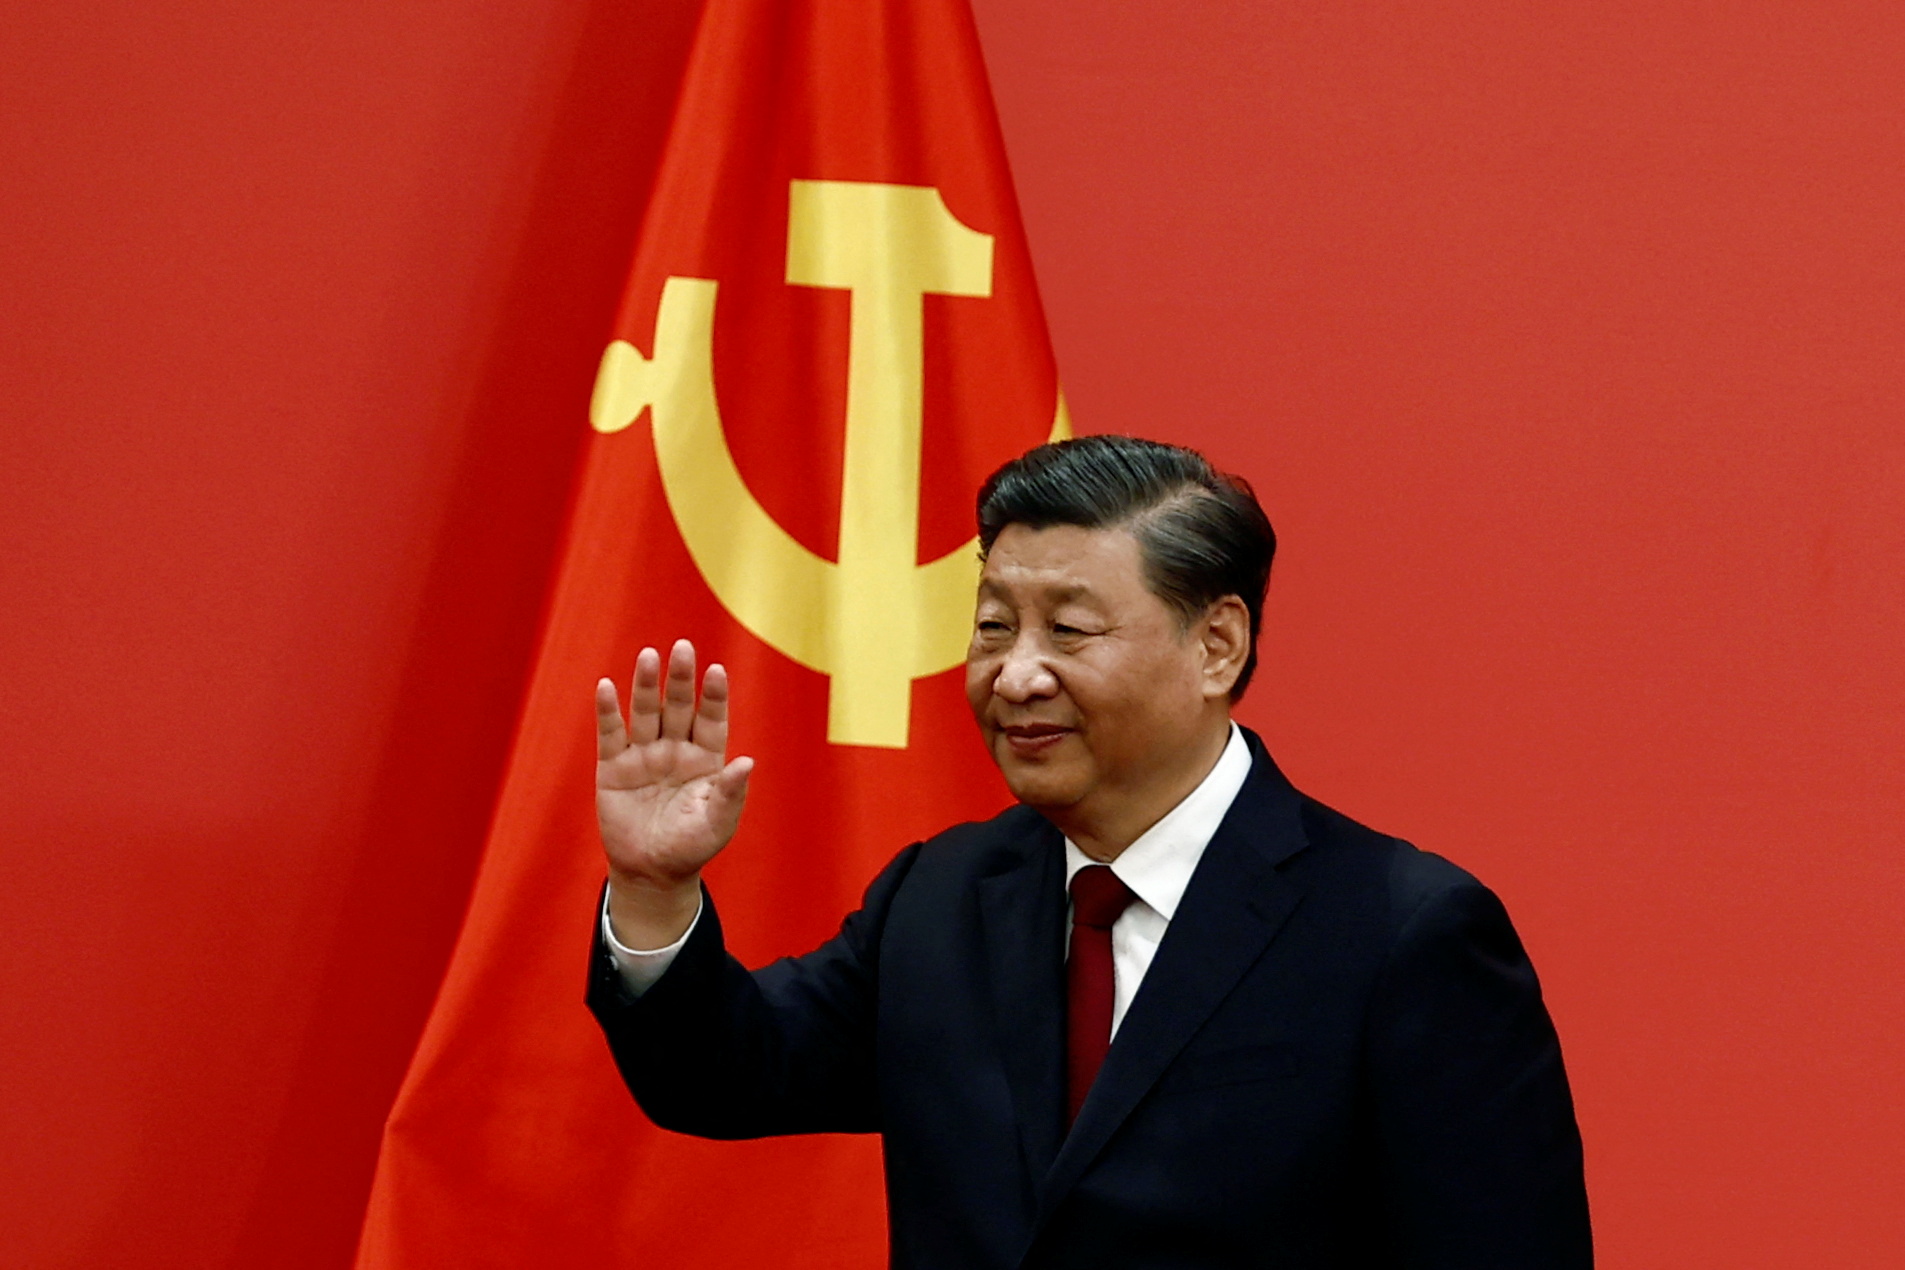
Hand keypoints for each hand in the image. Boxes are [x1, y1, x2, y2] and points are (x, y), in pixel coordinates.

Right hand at [595, 639, 752, 946]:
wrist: (652, 873)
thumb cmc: (692, 847)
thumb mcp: (717, 823)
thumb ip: (730, 793)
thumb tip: (748, 762)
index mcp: (705, 759)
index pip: (711, 719)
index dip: (714, 696)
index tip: (716, 670)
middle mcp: (675, 749)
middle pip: (679, 706)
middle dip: (681, 679)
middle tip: (683, 647)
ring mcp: (644, 755)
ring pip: (646, 713)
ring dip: (647, 685)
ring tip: (649, 656)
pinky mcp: (614, 768)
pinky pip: (611, 734)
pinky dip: (608, 710)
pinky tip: (607, 686)